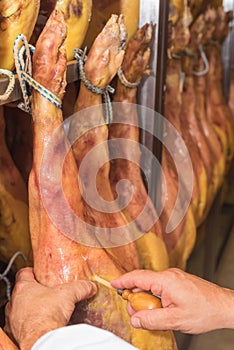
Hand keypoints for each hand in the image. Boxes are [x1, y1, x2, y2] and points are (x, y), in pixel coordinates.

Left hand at [5, 267, 96, 349]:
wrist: (41, 339)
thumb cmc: (47, 314)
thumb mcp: (68, 294)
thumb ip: (80, 287)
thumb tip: (89, 287)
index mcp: (23, 287)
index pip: (24, 273)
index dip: (32, 272)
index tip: (38, 273)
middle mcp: (15, 302)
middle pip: (22, 292)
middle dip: (33, 292)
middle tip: (46, 293)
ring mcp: (13, 318)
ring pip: (20, 309)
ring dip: (30, 309)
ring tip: (44, 310)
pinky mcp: (16, 333)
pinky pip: (21, 325)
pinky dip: (30, 324)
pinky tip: (41, 324)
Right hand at [111, 268, 233, 333]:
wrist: (224, 306)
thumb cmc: (205, 310)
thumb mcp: (175, 320)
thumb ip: (152, 319)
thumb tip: (136, 320)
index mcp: (166, 280)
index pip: (138, 277)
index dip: (123, 280)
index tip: (113, 284)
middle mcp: (169, 275)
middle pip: (144, 282)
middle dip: (136, 297)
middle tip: (135, 313)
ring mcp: (175, 277)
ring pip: (152, 285)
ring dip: (146, 298)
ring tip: (150, 313)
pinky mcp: (179, 281)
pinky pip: (161, 286)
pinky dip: (155, 296)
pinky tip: (159, 308)